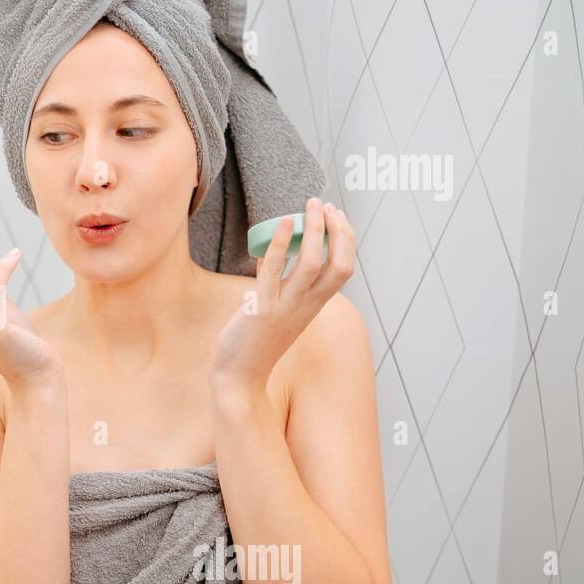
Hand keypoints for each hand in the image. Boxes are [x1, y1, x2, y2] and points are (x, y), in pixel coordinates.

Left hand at [210, 197, 355, 392]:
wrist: (238, 377)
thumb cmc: (254, 343)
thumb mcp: (277, 310)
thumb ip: (279, 286)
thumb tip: (272, 255)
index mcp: (313, 306)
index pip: (344, 269)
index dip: (345, 240)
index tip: (336, 217)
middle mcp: (306, 306)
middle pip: (340, 264)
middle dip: (340, 231)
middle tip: (327, 205)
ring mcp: (286, 308)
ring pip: (314, 263)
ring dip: (316, 229)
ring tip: (311, 205)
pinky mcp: (262, 310)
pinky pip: (276, 270)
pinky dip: (283, 243)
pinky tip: (283, 222)